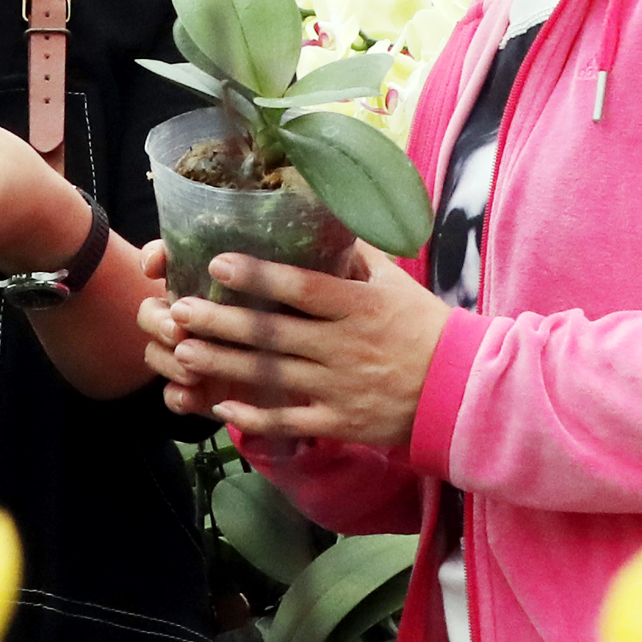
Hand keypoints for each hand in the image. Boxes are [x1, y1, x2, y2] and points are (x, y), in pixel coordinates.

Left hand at [142, 247, 450, 452]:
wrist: (463, 389)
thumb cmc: (426, 327)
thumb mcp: (395, 284)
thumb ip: (356, 255)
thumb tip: (322, 218)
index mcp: (360, 307)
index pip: (303, 288)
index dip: (259, 277)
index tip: (218, 264)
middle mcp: (346, 347)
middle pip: (274, 334)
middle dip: (222, 323)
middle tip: (178, 312)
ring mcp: (341, 388)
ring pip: (273, 377)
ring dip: (224, 366)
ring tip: (183, 354)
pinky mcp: (342, 423)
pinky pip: (291, 421)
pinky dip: (256, 417)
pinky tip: (222, 409)